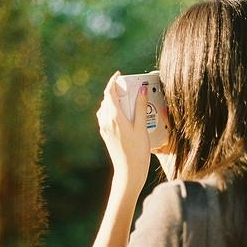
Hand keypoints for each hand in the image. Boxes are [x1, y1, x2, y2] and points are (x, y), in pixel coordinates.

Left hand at [96, 71, 150, 191]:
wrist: (128, 172)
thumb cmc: (137, 151)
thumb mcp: (141, 127)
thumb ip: (140, 107)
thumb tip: (141, 90)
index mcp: (114, 116)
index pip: (109, 92)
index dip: (113, 81)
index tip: (119, 74)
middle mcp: (106, 121)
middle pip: (107, 99)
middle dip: (116, 90)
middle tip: (129, 87)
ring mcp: (104, 128)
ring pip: (105, 108)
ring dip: (114, 101)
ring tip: (127, 100)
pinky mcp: (106, 134)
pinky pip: (105, 116)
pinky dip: (112, 110)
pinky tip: (124, 114)